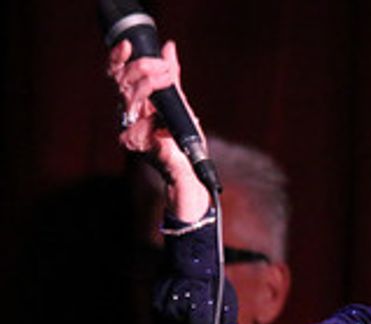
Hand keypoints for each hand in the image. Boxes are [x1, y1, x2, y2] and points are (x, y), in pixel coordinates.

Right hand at [106, 38, 209, 220]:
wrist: (191, 173)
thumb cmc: (184, 141)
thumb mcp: (181, 103)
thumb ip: (172, 76)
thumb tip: (169, 47)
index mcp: (135, 102)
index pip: (118, 76)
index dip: (119, 58)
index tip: (128, 44)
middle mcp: (129, 114)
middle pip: (122, 83)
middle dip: (141, 68)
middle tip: (162, 66)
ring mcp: (131, 129)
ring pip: (129, 99)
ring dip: (149, 85)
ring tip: (168, 81)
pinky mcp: (136, 145)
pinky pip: (137, 126)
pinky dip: (153, 120)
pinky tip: (164, 123)